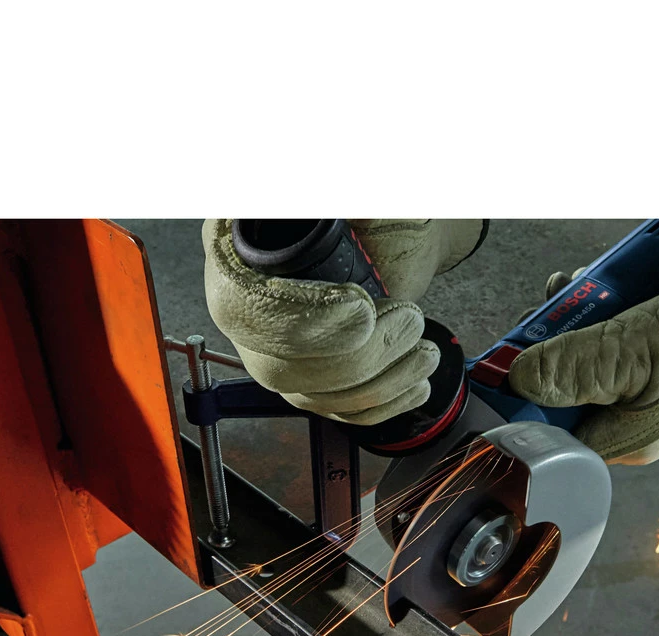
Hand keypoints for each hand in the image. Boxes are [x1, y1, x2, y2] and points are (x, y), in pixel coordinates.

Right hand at [202, 219, 483, 424]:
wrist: (394, 239)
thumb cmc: (370, 213)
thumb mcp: (359, 200)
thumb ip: (343, 206)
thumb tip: (339, 208)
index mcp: (233, 251)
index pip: (240, 306)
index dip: (301, 319)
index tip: (361, 309)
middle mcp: (242, 309)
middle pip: (278, 366)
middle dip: (358, 355)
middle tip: (410, 320)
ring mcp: (273, 353)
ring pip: (314, 395)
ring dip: (382, 380)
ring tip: (425, 349)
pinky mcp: (309, 383)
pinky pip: (337, 411)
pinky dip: (384, 404)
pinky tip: (416, 382)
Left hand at [508, 235, 658, 463]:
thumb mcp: (637, 352)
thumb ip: (577, 367)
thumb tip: (518, 377)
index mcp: (619, 440)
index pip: (545, 431)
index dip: (521, 394)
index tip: (511, 353)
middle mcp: (624, 420)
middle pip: (558, 389)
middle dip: (544, 345)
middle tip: (545, 308)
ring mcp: (638, 388)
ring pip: (580, 357)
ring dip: (567, 319)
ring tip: (571, 285)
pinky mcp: (651, 358)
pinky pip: (608, 340)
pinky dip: (595, 311)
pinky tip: (594, 283)